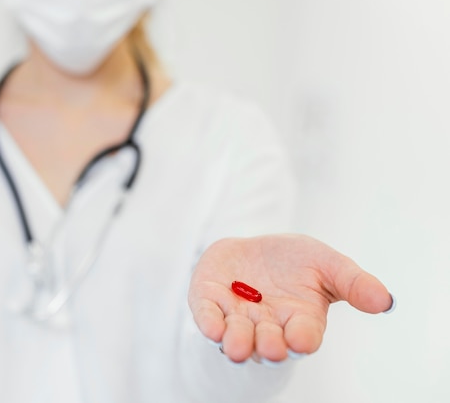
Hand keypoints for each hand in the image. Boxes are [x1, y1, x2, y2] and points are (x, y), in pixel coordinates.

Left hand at [188, 234, 392, 362]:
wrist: (253, 248)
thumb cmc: (294, 261)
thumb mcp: (326, 263)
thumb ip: (352, 282)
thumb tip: (386, 301)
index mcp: (299, 320)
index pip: (303, 337)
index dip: (302, 339)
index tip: (303, 339)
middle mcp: (268, 325)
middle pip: (269, 344)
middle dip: (269, 346)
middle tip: (270, 345)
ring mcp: (236, 317)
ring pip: (237, 337)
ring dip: (237, 342)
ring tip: (237, 345)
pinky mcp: (209, 303)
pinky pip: (208, 318)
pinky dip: (210, 324)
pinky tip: (213, 327)